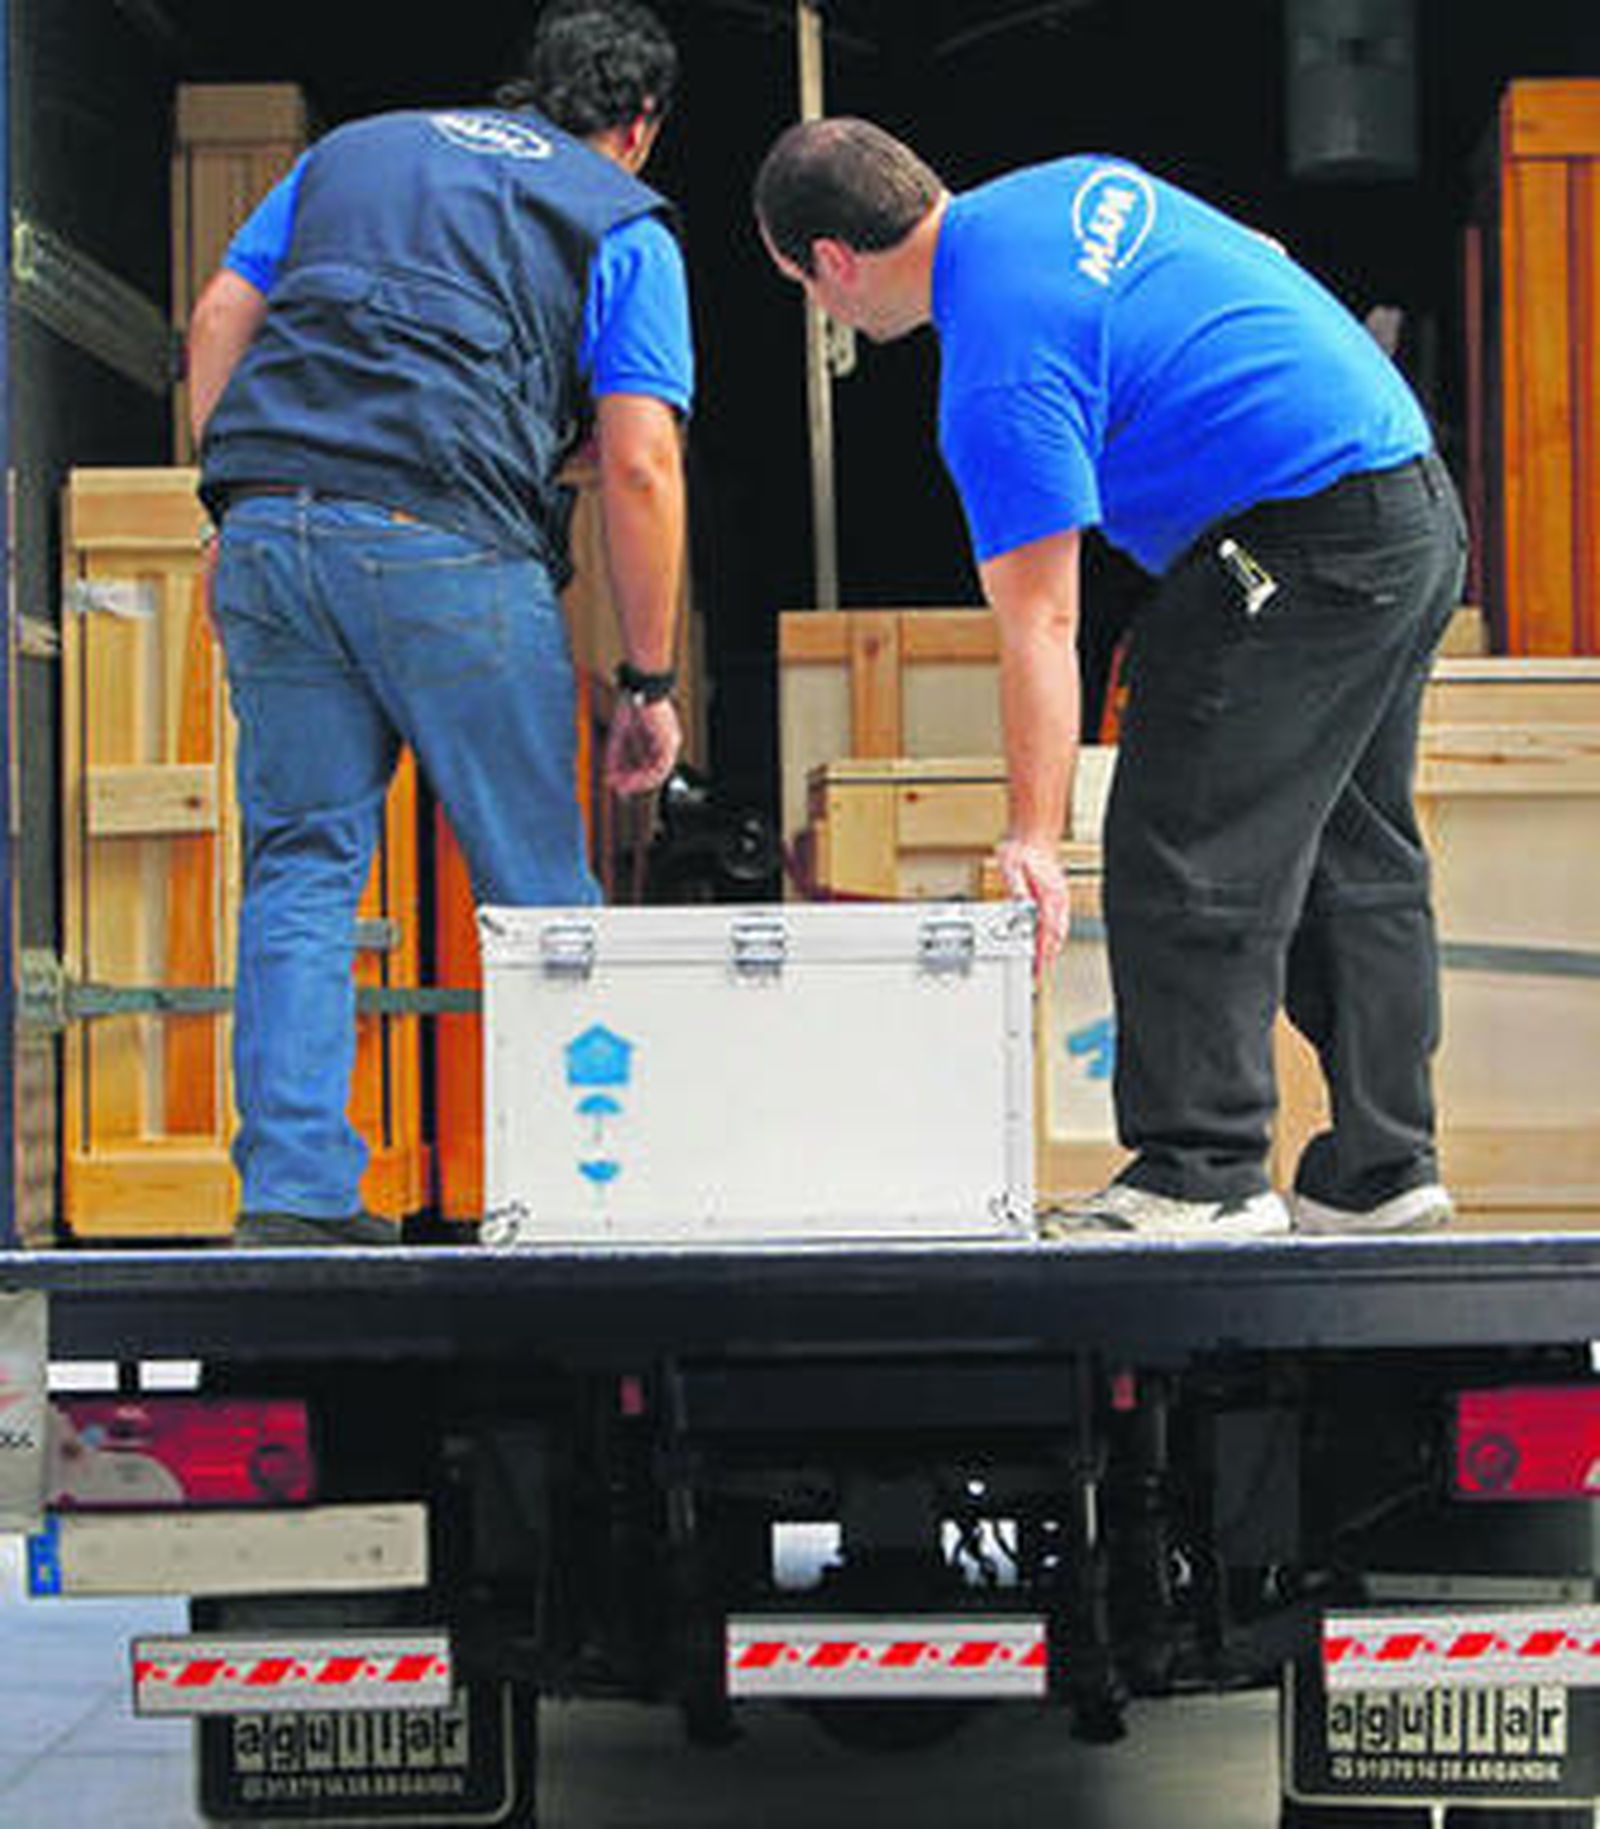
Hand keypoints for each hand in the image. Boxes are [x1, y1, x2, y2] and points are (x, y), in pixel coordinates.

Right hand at [604, 696, 681, 797]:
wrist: (642, 687)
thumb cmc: (632, 706)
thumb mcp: (620, 734)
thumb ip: (615, 755)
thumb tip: (609, 776)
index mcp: (657, 741)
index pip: (647, 766)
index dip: (631, 778)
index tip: (616, 785)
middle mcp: (667, 744)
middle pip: (652, 772)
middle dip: (633, 784)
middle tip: (618, 791)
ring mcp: (671, 744)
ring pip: (657, 773)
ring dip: (638, 783)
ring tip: (623, 788)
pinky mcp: (670, 743)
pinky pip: (660, 767)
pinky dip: (645, 776)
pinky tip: (632, 781)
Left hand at [995, 837, 1070, 975]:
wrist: (1035, 834)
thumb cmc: (1023, 849)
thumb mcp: (1011, 867)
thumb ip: (1016, 889)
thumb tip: (1019, 907)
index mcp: (1048, 896)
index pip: (1047, 933)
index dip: (1041, 954)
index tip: (1036, 970)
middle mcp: (1057, 899)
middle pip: (1055, 936)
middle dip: (1046, 957)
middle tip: (1037, 974)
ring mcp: (1059, 898)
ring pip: (1059, 930)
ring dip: (1051, 948)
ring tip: (1041, 964)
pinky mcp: (1056, 895)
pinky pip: (1059, 921)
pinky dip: (1054, 935)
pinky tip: (1047, 941)